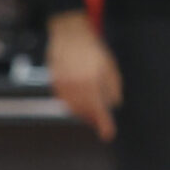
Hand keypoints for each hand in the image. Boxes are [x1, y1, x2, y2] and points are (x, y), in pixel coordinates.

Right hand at [46, 11, 121, 140]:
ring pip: (72, 108)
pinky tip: (79, 103)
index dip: (104, 124)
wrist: (70, 34)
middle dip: (93, 119)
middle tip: (101, 122)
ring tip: (91, 113)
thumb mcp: (109, 66)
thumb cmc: (91, 48)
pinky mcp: (55, 82)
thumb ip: (113, 87)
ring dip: (83, 114)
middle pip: (84, 111)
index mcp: (91, 81)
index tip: (108, 134)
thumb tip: (115, 103)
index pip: (99, 109)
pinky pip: (64, 100)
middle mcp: (75, 85)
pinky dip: (72, 105)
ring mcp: (63, 84)